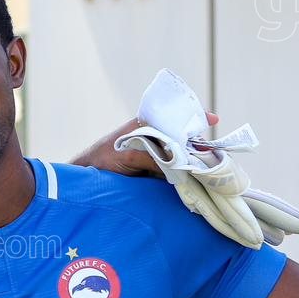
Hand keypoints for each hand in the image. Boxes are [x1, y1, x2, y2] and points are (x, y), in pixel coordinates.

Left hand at [74, 111, 218, 176]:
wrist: (85, 181)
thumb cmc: (102, 160)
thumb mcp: (127, 156)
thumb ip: (151, 157)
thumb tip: (177, 163)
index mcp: (144, 125)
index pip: (174, 116)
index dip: (194, 117)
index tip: (212, 119)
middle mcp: (152, 137)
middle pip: (182, 136)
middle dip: (197, 143)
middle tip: (212, 152)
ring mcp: (154, 154)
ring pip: (179, 154)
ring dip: (193, 160)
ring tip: (209, 165)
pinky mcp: (153, 171)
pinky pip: (173, 169)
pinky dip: (183, 173)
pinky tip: (194, 177)